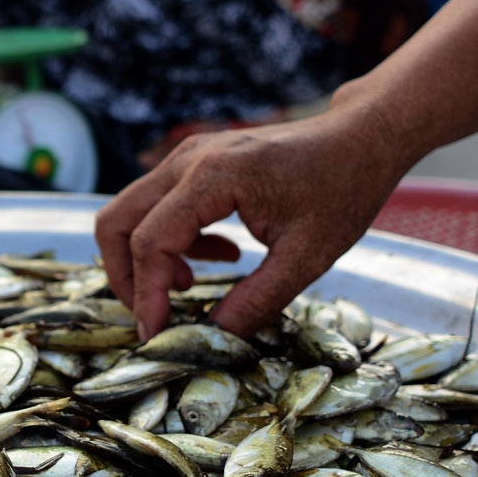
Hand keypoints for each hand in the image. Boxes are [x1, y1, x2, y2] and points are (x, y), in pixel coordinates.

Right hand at [94, 101, 416, 339]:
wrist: (361, 138)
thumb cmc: (343, 188)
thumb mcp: (307, 256)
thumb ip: (257, 300)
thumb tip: (213, 339)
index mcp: (214, 177)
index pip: (150, 241)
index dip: (146, 294)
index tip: (156, 335)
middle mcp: (188, 159)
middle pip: (116, 220)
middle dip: (124, 276)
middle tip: (153, 314)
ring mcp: (188, 156)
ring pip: (130, 211)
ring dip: (146, 257)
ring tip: (190, 286)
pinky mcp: (196, 161)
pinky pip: (157, 204)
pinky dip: (170, 240)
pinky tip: (221, 256)